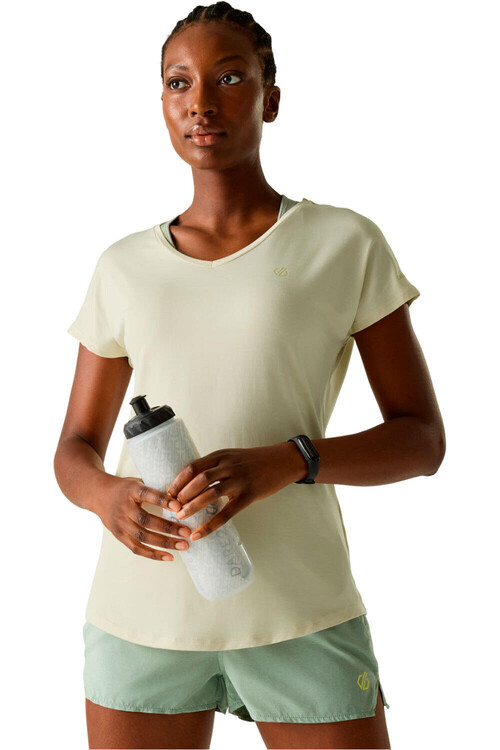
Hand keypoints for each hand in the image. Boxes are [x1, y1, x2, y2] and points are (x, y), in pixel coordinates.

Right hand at [92, 475, 193, 560]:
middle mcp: (124, 508)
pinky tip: (170, 557)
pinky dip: (153, 554)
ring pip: (143, 537)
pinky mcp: (119, 536)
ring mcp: (120, 523)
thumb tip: (182, 497)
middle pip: (146, 520)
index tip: (179, 507)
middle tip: (188, 532)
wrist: (98, 495)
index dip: (163, 501)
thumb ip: (156, 489)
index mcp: (131, 491)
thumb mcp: (138, 482)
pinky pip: (136, 548)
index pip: (147, 495)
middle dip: (169, 528)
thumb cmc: (126, 488)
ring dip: (165, 543)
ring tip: (184, 546)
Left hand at [166, 442, 305, 541]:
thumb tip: (193, 482)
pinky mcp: (249, 495)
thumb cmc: (256, 460)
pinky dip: (210, 525)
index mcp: (222, 455)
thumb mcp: (233, 456)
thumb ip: (216, 466)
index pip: (193, 466)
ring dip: (192, 506)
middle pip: (199, 479)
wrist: (283, 461)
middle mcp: (229, 466)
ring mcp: (240, 480)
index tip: (168, 492)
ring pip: (211, 493)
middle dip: (182, 494)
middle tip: (171, 507)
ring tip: (180, 518)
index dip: (178, 480)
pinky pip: (226, 513)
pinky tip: (200, 534)